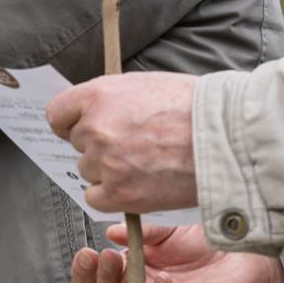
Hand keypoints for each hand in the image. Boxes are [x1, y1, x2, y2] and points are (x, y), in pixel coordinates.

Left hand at [46, 72, 199, 215]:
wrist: (225, 138)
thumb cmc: (195, 107)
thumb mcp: (145, 85)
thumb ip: (112, 99)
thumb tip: (93, 112)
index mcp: (98, 95)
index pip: (57, 114)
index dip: (71, 122)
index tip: (83, 127)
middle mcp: (95, 128)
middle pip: (77, 144)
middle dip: (99, 145)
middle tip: (134, 144)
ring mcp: (105, 162)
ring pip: (89, 171)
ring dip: (109, 170)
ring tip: (146, 162)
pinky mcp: (119, 193)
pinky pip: (96, 198)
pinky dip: (112, 195)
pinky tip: (137, 183)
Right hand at [72, 221, 283, 282]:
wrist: (244, 253)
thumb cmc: (206, 242)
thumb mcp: (168, 230)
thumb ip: (142, 233)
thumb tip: (111, 232)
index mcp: (130, 269)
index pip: (96, 278)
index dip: (85, 270)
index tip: (86, 252)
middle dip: (100, 277)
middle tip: (106, 257)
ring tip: (127, 266)